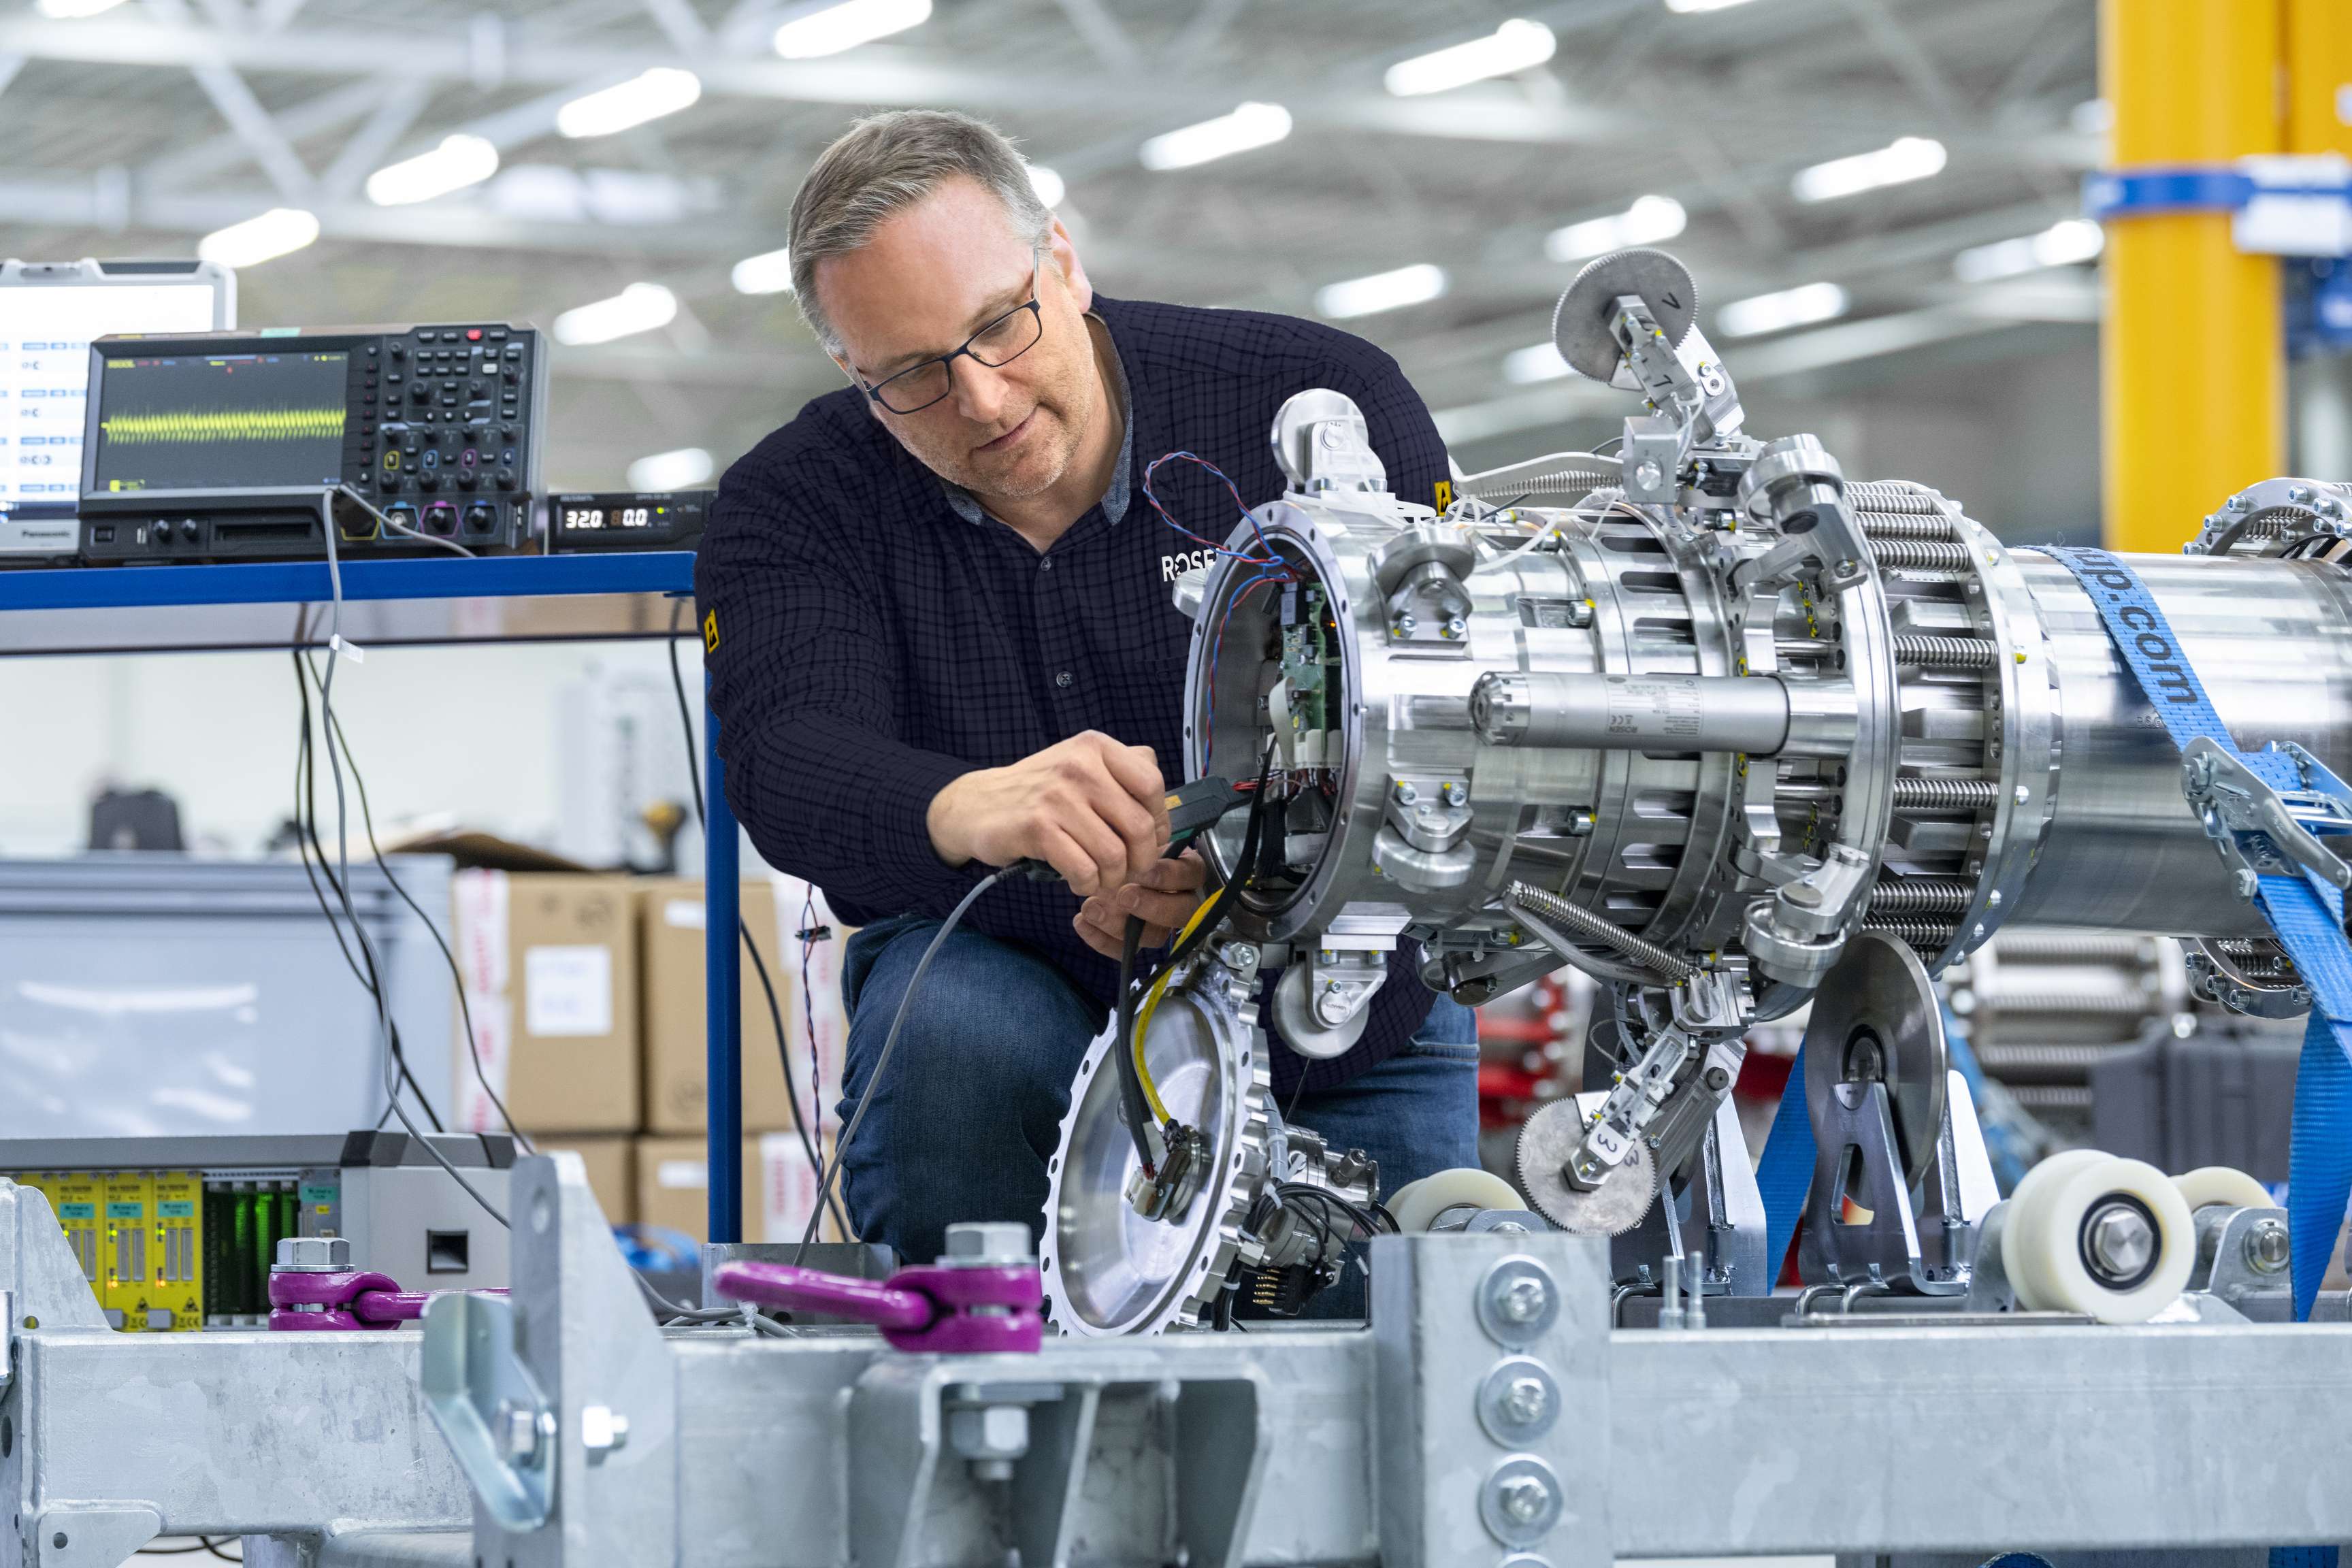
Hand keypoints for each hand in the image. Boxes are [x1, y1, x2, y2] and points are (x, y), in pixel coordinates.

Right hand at [926, 731, 1166, 895]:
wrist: (977, 804)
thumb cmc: (1037, 791)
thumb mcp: (1080, 764)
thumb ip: (1124, 772)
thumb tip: (1164, 807)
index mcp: (1095, 747)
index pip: (1152, 784)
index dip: (1158, 821)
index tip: (1149, 840)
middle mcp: (1078, 765)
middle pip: (1138, 827)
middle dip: (1141, 861)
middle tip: (1128, 871)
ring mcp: (1057, 796)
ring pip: (1114, 855)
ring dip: (1112, 879)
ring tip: (1100, 879)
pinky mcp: (1038, 828)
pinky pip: (1083, 870)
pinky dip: (1086, 885)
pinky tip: (1077, 881)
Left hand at [1073, 849, 1207, 959]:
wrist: (1109, 859)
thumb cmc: (1130, 845)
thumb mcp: (1137, 837)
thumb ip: (1138, 842)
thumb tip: (1129, 847)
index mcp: (1188, 870)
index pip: (1189, 876)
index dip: (1168, 876)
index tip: (1143, 870)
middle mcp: (1181, 900)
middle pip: (1180, 913)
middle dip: (1150, 907)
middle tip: (1123, 895)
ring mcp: (1160, 924)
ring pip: (1153, 936)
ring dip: (1120, 925)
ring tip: (1091, 908)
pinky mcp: (1137, 941)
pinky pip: (1126, 949)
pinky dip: (1101, 940)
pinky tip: (1081, 922)